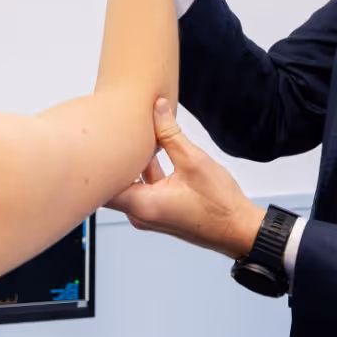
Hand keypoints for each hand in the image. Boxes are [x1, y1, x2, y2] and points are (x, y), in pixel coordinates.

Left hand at [107, 100, 265, 259]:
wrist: (238, 229)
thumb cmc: (219, 205)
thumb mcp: (194, 161)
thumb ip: (170, 133)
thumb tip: (157, 108)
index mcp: (142, 205)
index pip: (102, 184)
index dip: (98, 159)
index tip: (102, 137)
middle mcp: (140, 214)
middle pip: (114, 182)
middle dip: (118, 156)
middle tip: (118, 130)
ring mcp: (148, 214)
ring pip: (130, 184)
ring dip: (135, 162)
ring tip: (140, 136)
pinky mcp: (158, 212)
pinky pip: (143, 188)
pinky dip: (146, 171)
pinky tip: (157, 152)